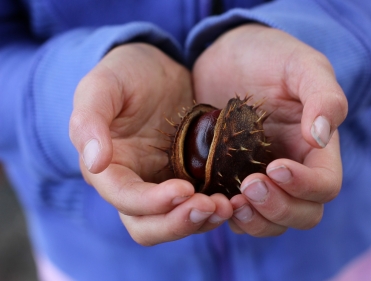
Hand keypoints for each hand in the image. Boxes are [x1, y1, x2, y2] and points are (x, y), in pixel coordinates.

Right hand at [69, 43, 232, 245]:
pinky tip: (234, 199)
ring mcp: (162, 184)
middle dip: (177, 223)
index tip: (184, 189)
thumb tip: (94, 164)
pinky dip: (214, 210)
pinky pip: (198, 205)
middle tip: (210, 206)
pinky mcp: (189, 178)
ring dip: (201, 221)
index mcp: (109, 168)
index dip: (151, 202)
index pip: (123, 198)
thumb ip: (89, 120)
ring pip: (175, 222)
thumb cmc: (126, 73)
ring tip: (227, 205)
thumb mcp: (103, 85)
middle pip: (148, 226)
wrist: (159, 70)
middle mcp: (134, 184)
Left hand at [193, 24, 347, 235]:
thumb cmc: (270, 56)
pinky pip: (238, 214)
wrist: (228, 57)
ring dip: (254, 220)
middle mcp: (293, 171)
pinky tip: (212, 200)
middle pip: (303, 214)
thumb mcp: (301, 64)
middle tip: (249, 184)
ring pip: (271, 222)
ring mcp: (262, 179)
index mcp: (316, 149)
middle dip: (278, 208)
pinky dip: (229, 216)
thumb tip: (322, 138)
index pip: (325, 186)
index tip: (275, 167)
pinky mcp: (232, 180)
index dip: (305, 186)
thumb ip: (323, 95)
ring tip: (231, 201)